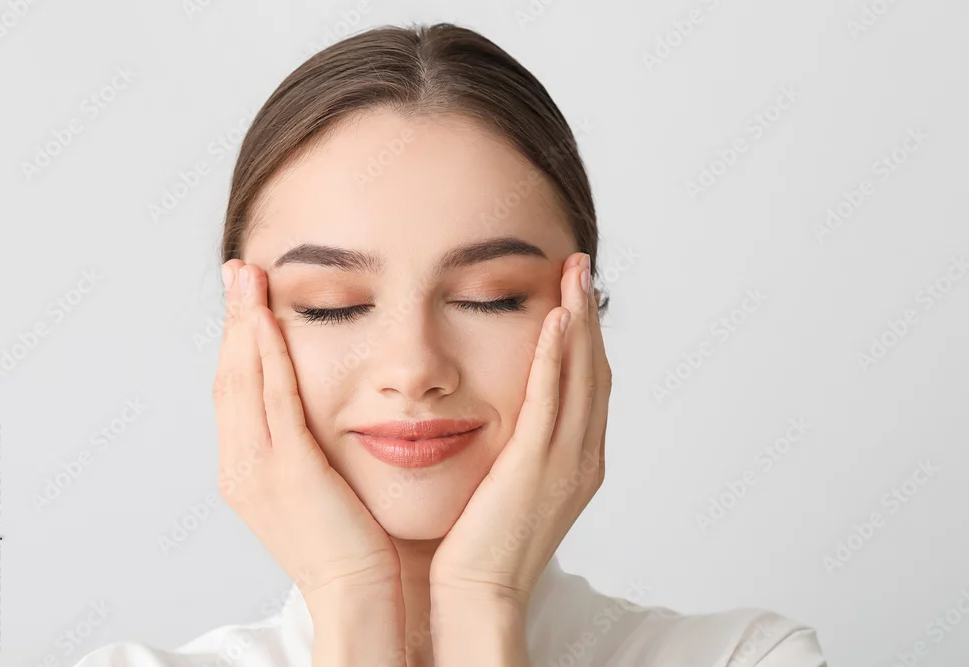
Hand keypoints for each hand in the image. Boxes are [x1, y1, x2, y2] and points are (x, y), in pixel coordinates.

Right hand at [212, 259, 401, 604]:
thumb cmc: (351, 543)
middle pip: (229, 378)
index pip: (235, 391)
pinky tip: (271, 320)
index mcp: (245, 471)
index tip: (243, 301)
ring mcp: (259, 470)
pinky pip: (275, 400)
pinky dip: (269, 356)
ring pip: (244, 381)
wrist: (357, 593)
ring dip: (245, 325)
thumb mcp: (316, 487)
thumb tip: (313, 411)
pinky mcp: (289, 471)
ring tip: (248, 278)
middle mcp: (241, 467)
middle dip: (232, 321)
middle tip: (237, 272)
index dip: (235, 342)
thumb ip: (304, 449)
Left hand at [429, 251, 610, 612]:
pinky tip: (556, 319)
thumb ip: (518, 445)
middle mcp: (582, 458)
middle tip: (582, 266)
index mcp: (578, 461)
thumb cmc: (480, 544)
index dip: (587, 336)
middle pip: (595, 370)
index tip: (575, 295)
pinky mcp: (536, 466)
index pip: (589, 385)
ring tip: (574, 274)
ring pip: (582, 377)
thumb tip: (503, 412)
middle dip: (590, 315)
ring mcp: (566, 463)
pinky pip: (551, 400)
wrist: (477, 594)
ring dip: (580, 321)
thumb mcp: (509, 485)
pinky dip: (557, 357)